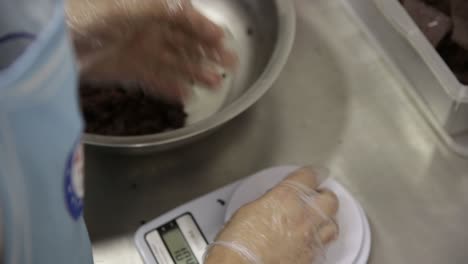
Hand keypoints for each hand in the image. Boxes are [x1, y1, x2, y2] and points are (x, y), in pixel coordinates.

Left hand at [67, 0, 236, 100]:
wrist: (56, 42)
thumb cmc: (89, 13)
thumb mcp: (127, 5)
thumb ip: (160, 9)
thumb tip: (187, 10)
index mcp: (150, 8)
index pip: (185, 18)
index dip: (205, 29)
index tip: (224, 43)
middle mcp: (148, 28)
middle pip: (184, 41)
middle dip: (207, 52)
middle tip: (230, 66)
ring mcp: (139, 51)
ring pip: (174, 62)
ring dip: (194, 72)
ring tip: (215, 84)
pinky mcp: (129, 71)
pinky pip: (155, 80)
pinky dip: (170, 88)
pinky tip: (186, 96)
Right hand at [205, 168, 339, 263]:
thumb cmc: (240, 242)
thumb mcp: (249, 209)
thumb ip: (268, 202)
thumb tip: (272, 203)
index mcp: (286, 197)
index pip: (309, 176)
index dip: (312, 173)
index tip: (314, 174)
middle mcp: (303, 216)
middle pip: (330, 199)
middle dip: (324, 196)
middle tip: (317, 196)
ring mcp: (310, 238)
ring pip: (333, 225)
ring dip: (326, 220)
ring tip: (318, 220)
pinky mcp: (311, 257)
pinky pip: (324, 245)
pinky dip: (319, 241)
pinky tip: (310, 240)